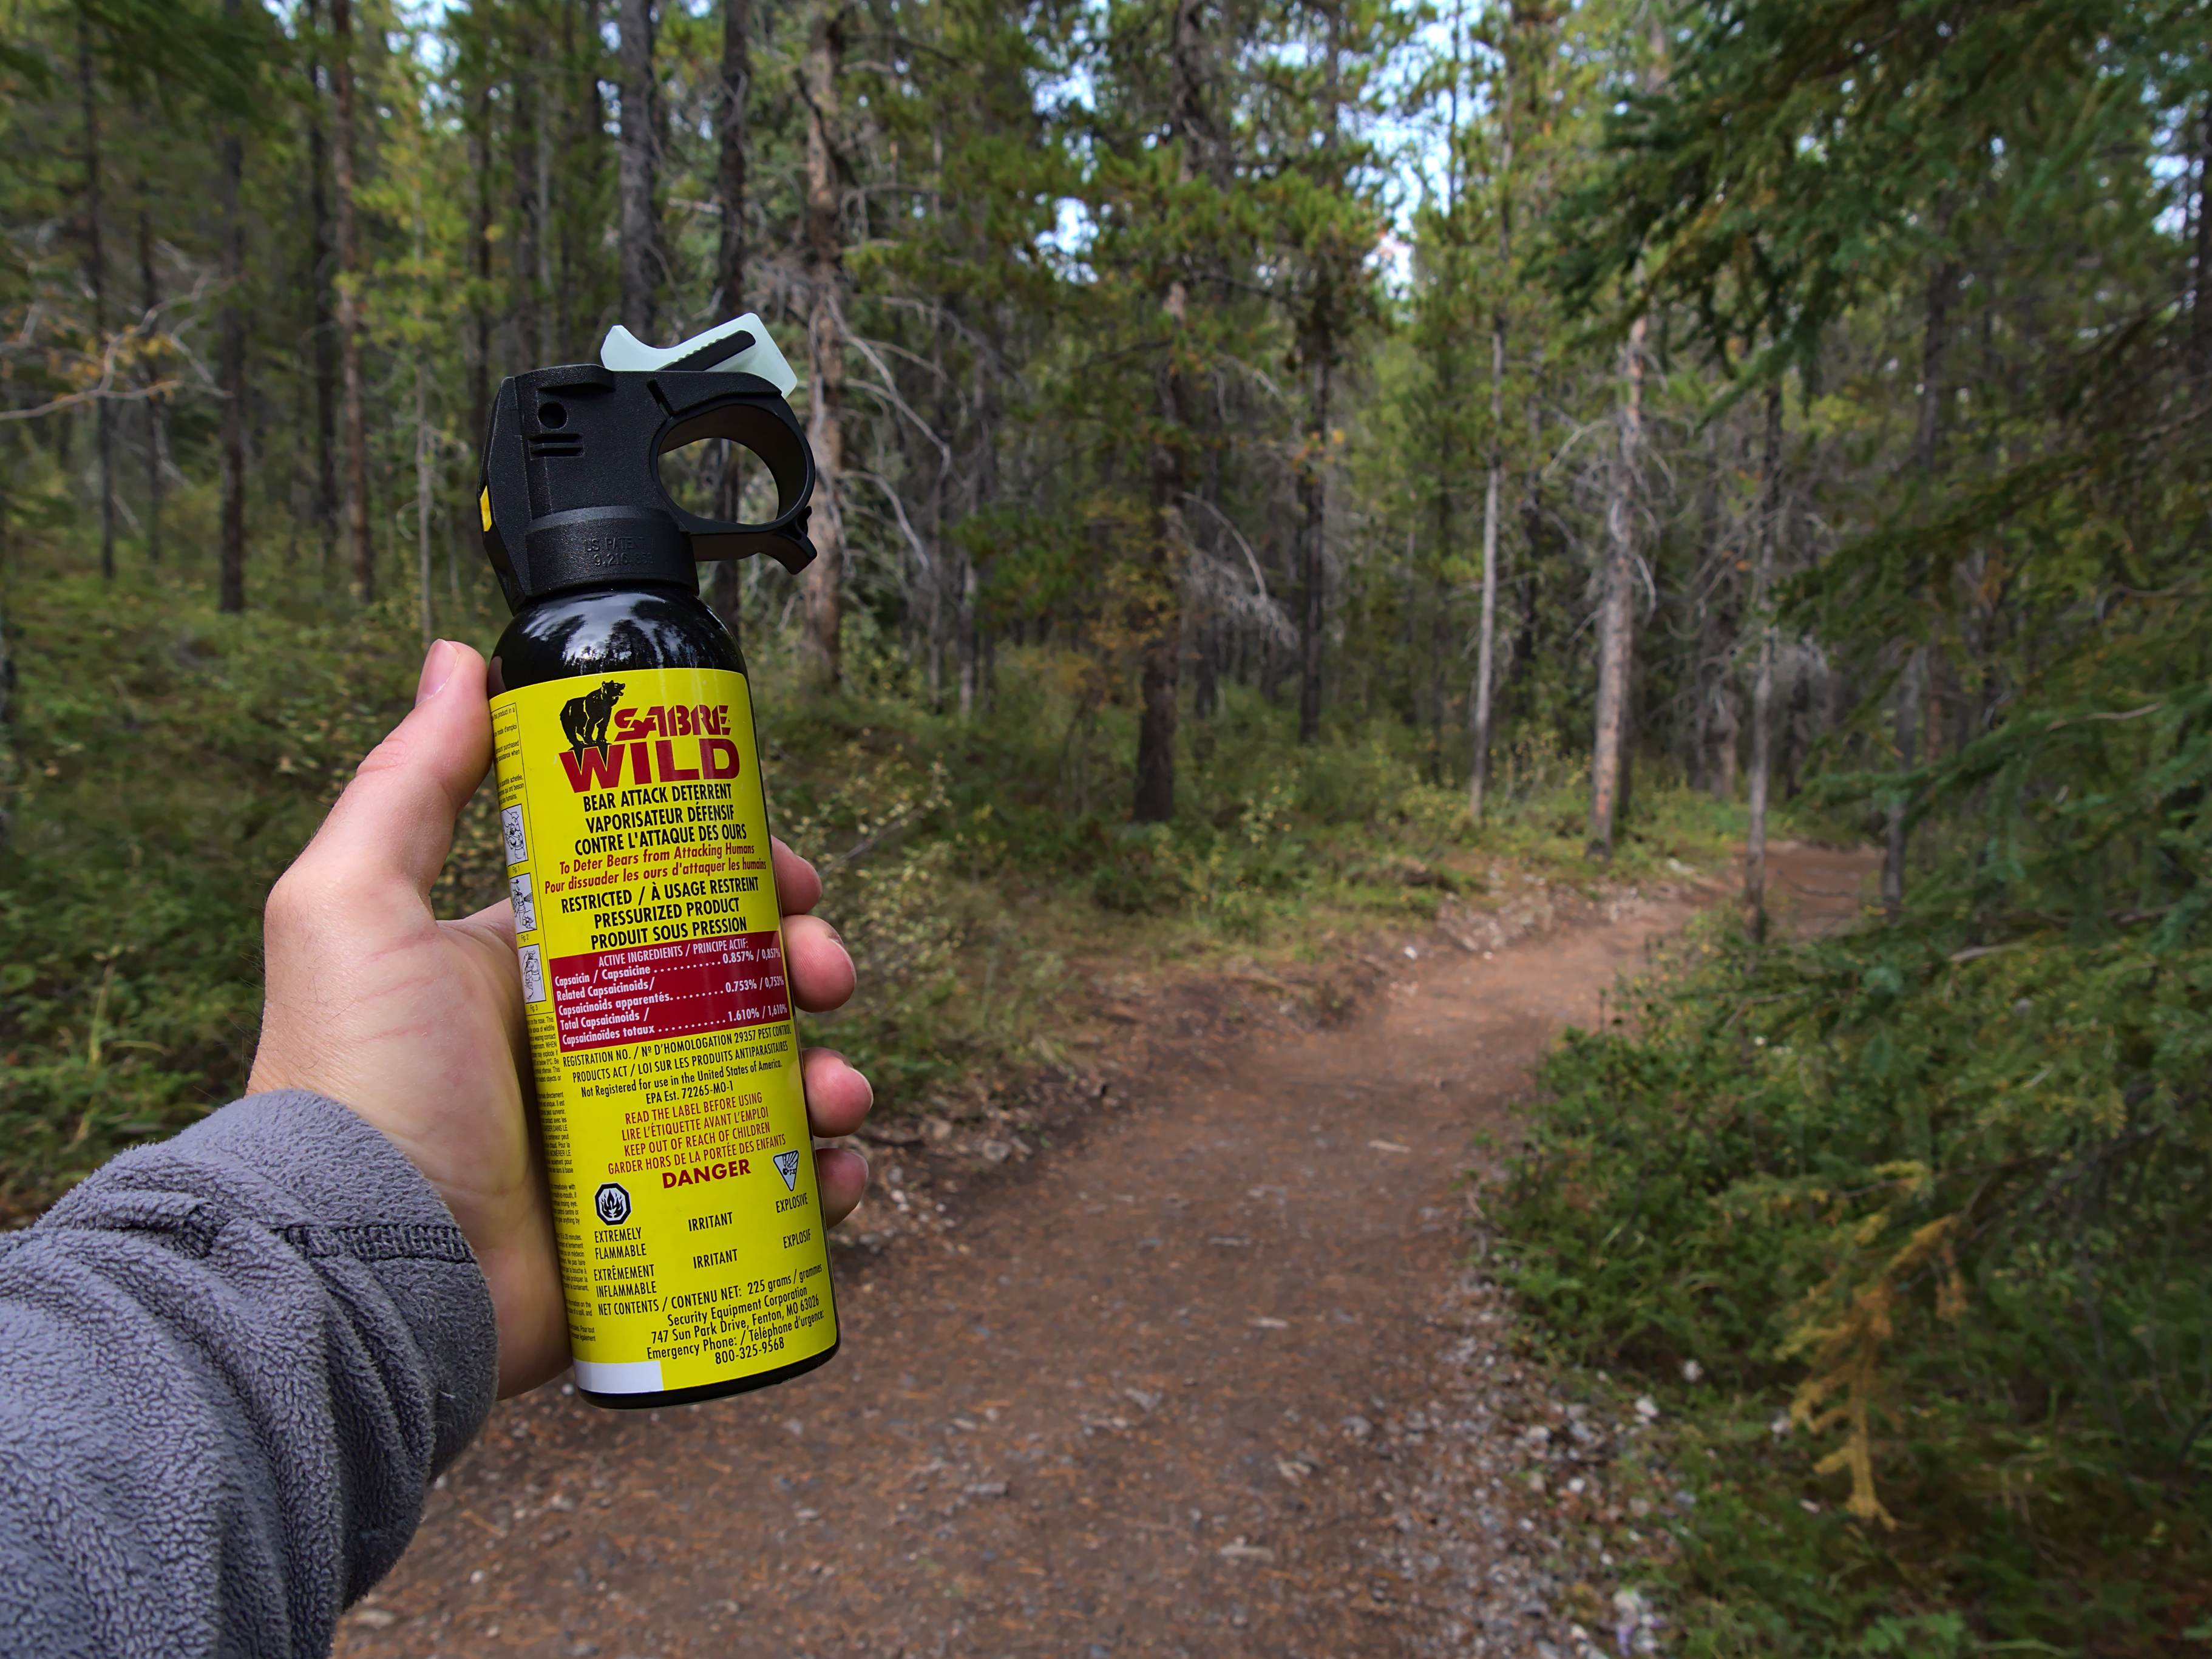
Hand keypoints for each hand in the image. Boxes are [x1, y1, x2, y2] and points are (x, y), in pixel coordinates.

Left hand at [249, 639, 871, 1397]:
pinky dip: (824, 1183)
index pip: (667, 903)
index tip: (794, 879)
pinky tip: (839, 1174)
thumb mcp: (356, 907)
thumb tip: (457, 656)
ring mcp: (629, 1144)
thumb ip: (408, 783)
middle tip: (829, 978)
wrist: (362, 1266)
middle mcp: (592, 1051)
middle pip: (737, 989)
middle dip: (803, 971)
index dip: (744, 882)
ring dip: (830, 1076)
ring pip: (768, 1089)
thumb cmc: (359, 1082)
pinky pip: (770, 1199)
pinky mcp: (655, 1230)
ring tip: (839, 1092)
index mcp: (539, 972)